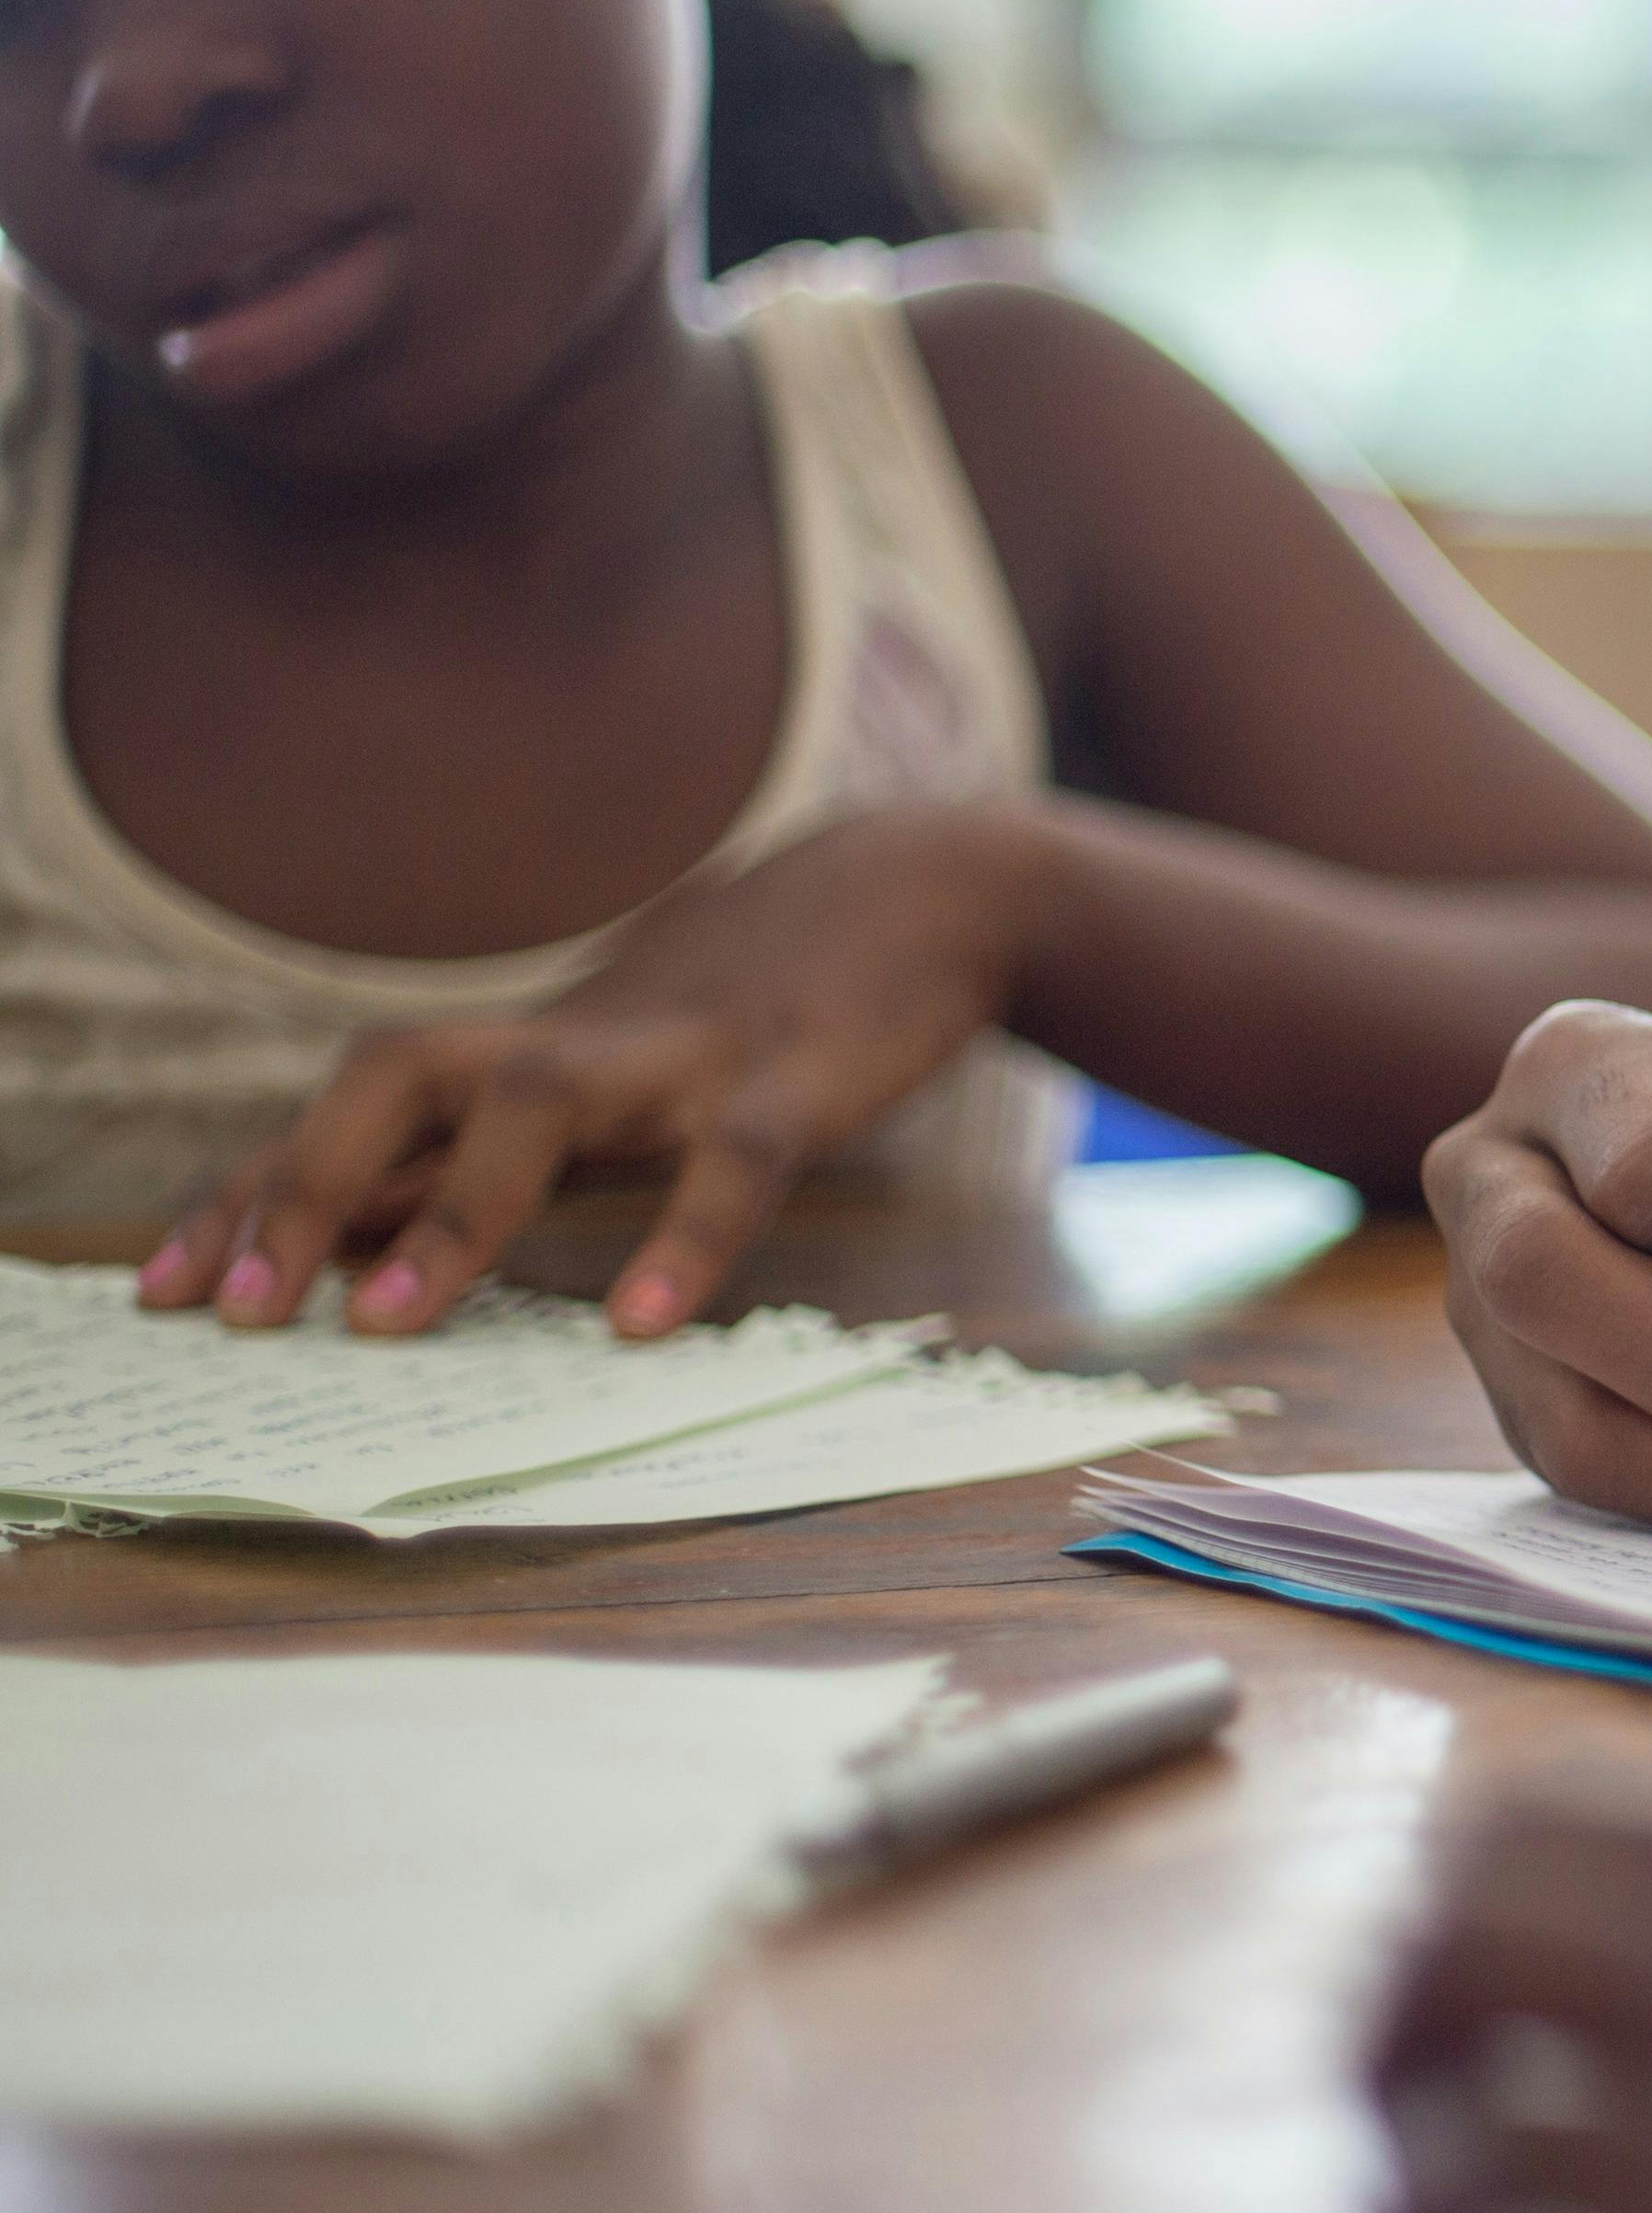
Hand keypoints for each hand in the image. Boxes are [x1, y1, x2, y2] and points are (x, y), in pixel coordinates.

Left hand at [135, 803, 1048, 1338]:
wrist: (927, 887)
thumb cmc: (759, 1000)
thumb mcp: (613, 1066)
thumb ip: (497, 1145)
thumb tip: (350, 1242)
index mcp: (534, 1048)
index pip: (356, 1112)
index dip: (252, 1191)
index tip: (163, 1289)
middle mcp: (584, 1040)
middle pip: (402, 1074)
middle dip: (303, 1182)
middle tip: (237, 1312)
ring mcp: (689, 1053)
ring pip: (544, 1103)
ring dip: (454, 1210)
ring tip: (387, 1324)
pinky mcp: (803, 1079)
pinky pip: (739, 1161)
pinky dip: (687, 1237)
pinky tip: (643, 1325)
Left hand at [1375, 1735, 1651, 2212]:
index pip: (1620, 1795)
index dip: (1520, 1893)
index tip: (1491, 1979)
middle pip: (1500, 1861)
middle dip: (1416, 1965)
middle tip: (1399, 2066)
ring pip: (1466, 1985)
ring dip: (1402, 2068)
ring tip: (1405, 2162)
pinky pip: (1536, 2162)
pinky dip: (1463, 2194)